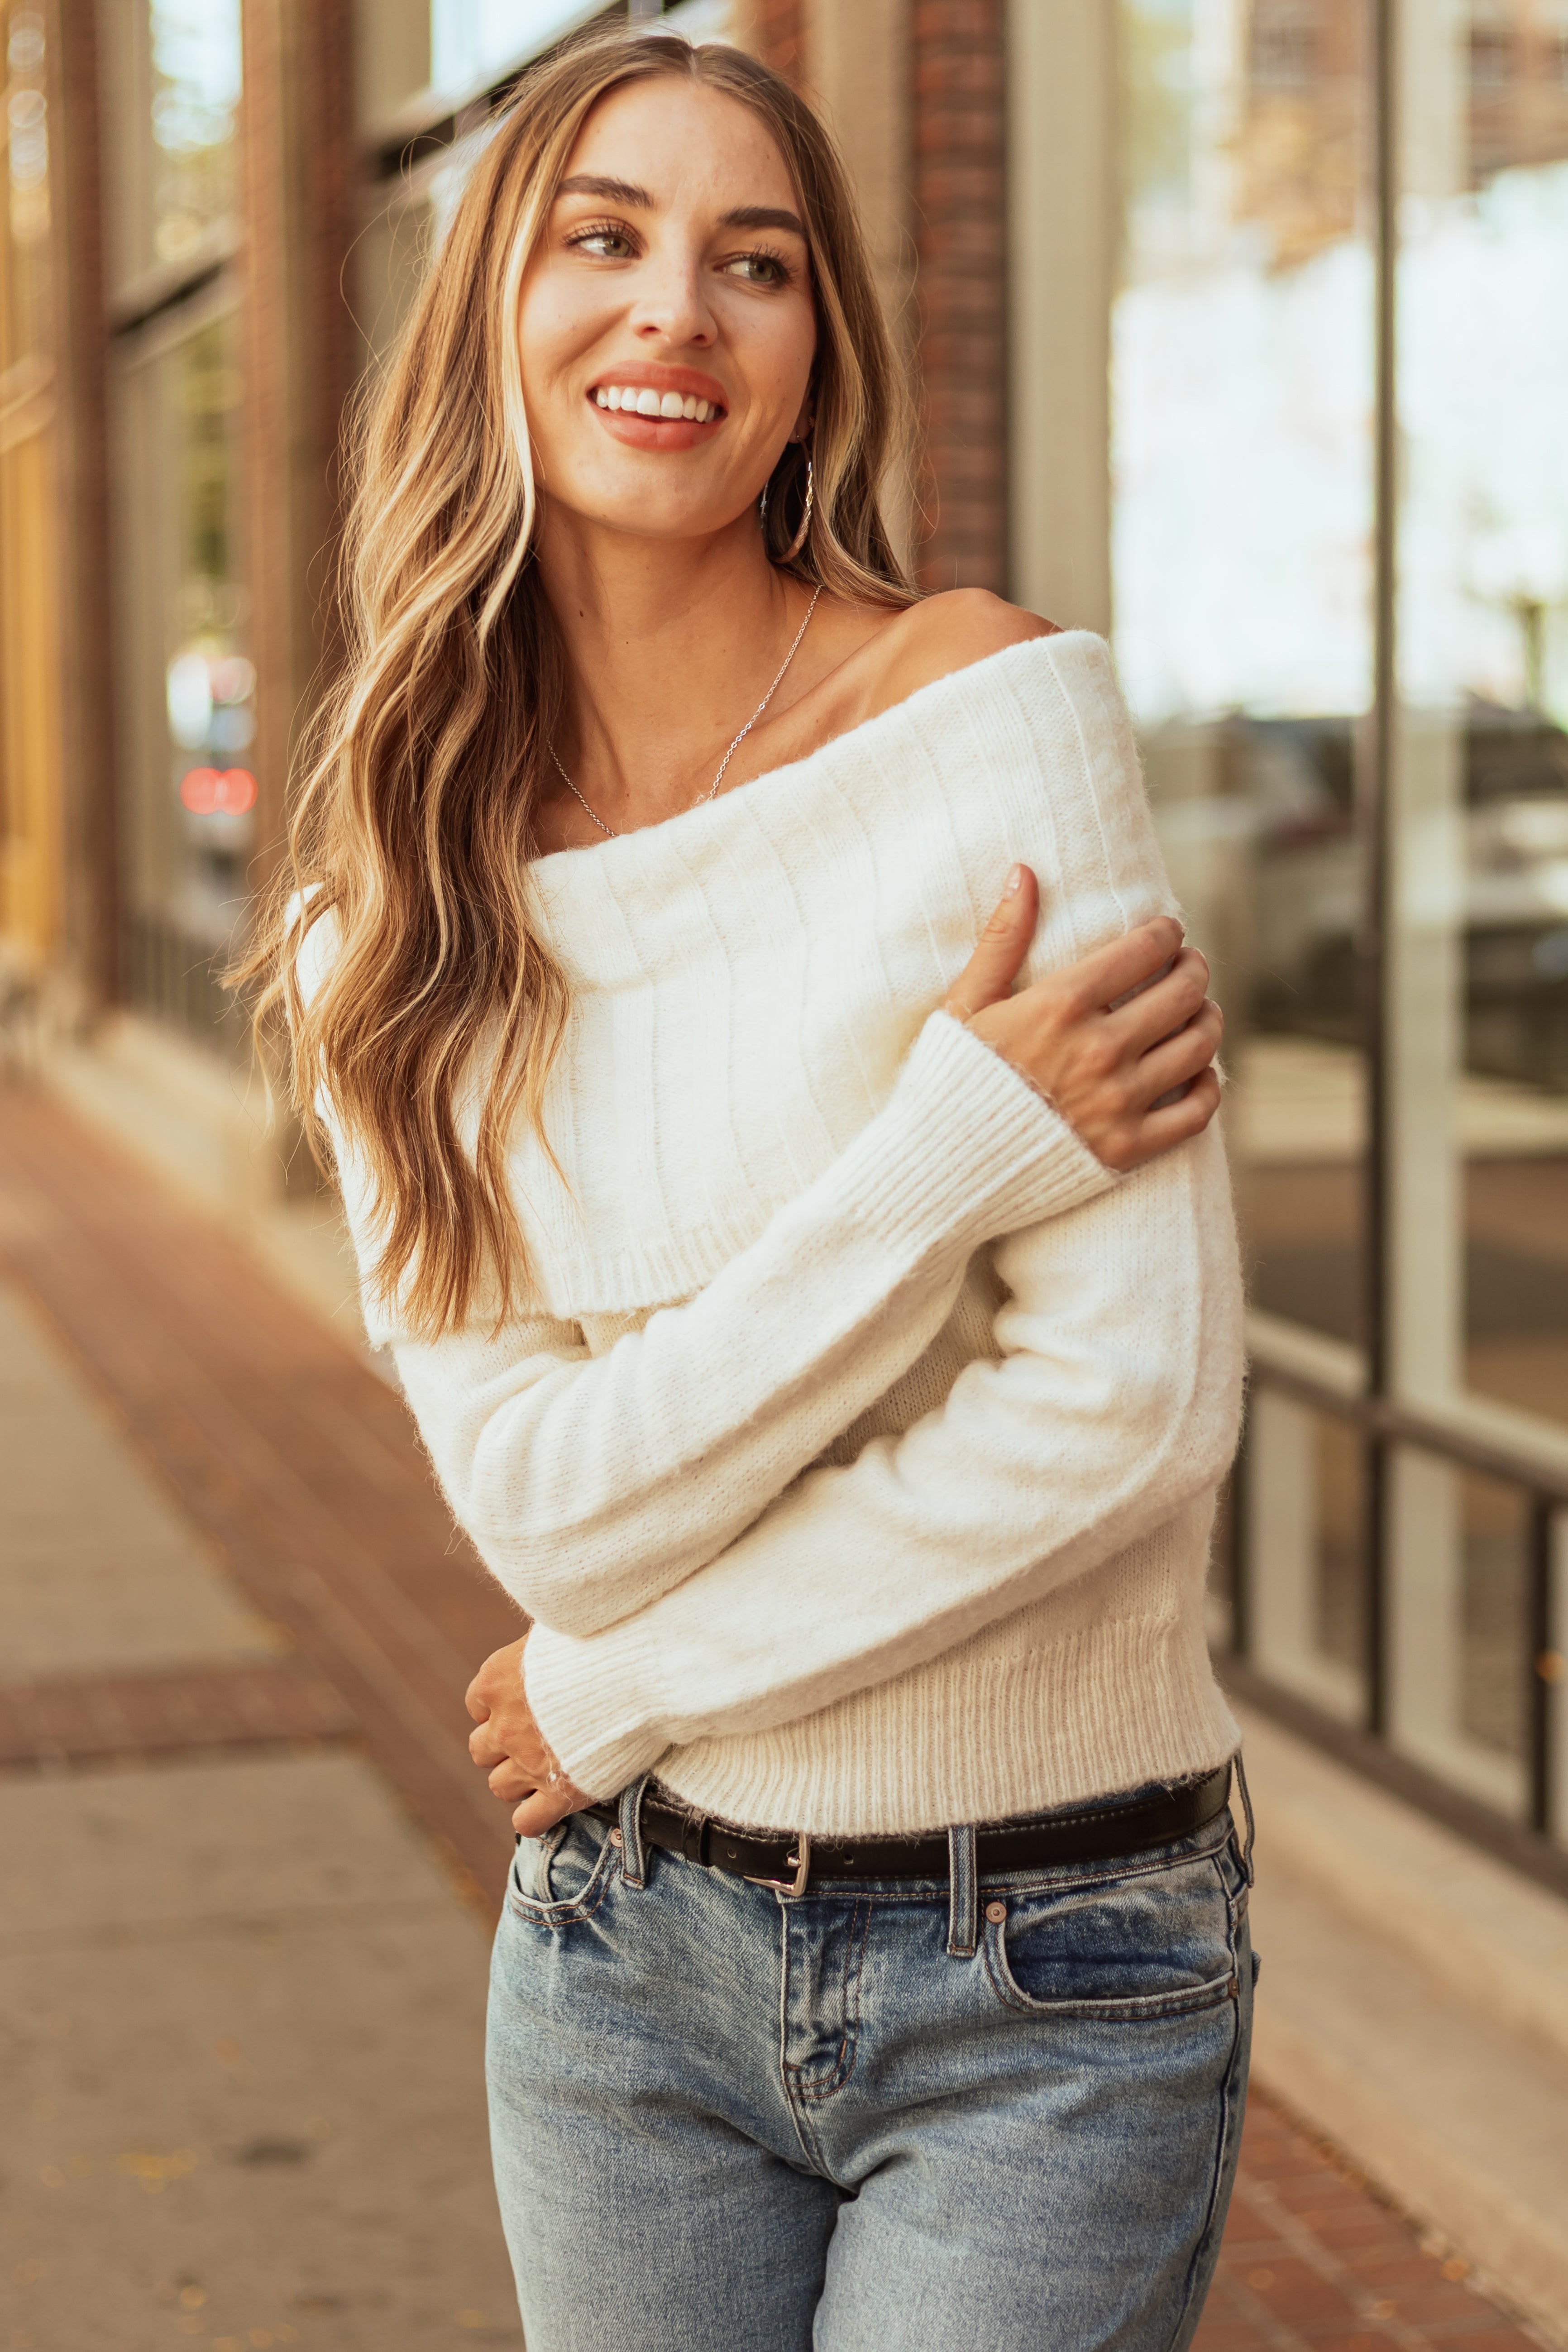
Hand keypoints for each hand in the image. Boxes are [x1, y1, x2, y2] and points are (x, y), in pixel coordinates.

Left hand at [465, 1634, 589, 1836]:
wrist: (637, 1671)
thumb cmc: (604, 1637)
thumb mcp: (559, 1627)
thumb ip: (542, 1646)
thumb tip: (548, 1638)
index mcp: (497, 1680)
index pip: (477, 1704)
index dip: (501, 1708)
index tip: (525, 1706)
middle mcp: (505, 1724)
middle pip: (481, 1749)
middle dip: (505, 1747)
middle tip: (536, 1741)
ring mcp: (528, 1762)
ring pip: (499, 1786)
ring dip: (518, 1780)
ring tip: (546, 1770)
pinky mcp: (558, 1793)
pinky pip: (526, 1823)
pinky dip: (535, 1817)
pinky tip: (553, 1802)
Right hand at [944, 866, 1221, 1172]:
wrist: (940, 1171)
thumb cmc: (948, 1081)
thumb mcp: (965, 1004)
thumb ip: (1001, 939)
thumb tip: (1024, 872)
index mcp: (1060, 1006)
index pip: (1144, 950)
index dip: (1166, 933)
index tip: (1168, 931)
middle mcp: (1098, 1051)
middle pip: (1182, 993)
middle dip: (1194, 969)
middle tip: (1190, 966)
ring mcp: (1117, 1103)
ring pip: (1198, 1046)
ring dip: (1208, 1019)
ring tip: (1200, 1011)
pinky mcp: (1127, 1149)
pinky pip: (1196, 1111)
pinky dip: (1207, 1085)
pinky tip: (1196, 1072)